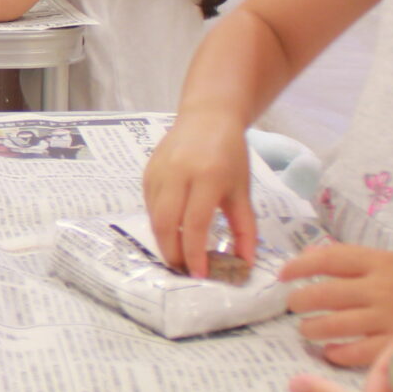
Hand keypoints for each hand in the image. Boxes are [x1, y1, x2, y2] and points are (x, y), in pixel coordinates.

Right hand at [141, 109, 256, 276]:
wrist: (207, 116)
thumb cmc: (230, 154)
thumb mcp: (242, 190)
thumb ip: (245, 228)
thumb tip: (245, 263)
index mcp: (207, 176)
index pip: (194, 224)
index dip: (194, 253)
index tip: (200, 274)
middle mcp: (178, 173)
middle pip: (165, 224)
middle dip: (172, 253)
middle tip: (184, 271)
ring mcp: (158, 172)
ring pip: (154, 217)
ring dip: (164, 242)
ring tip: (178, 256)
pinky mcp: (147, 172)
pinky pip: (149, 206)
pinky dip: (159, 224)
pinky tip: (171, 231)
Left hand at [279, 243, 392, 367]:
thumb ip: (358, 262)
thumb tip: (310, 259)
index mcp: (382, 261)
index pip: (329, 258)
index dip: (300, 265)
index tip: (283, 274)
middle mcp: (384, 288)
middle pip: (325, 293)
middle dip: (300, 300)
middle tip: (293, 305)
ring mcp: (391, 318)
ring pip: (335, 325)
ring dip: (313, 328)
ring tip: (307, 329)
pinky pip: (357, 353)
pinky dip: (337, 353)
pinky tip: (330, 352)